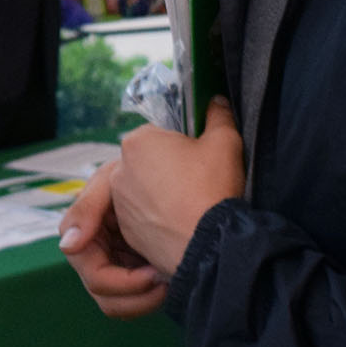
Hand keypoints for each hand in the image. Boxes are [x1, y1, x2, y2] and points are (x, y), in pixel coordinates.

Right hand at [59, 159, 165, 318]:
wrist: (171, 171)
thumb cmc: (139, 170)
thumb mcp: (110, 179)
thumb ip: (86, 208)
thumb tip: (67, 246)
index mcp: (84, 230)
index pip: (87, 267)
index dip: (115, 278)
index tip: (151, 273)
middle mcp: (94, 251)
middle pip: (101, 290)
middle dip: (133, 292)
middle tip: (164, 279)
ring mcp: (113, 265)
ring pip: (114, 304)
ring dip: (141, 300)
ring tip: (169, 282)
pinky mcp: (133, 275)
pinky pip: (131, 303)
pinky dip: (148, 299)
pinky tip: (169, 282)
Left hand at [113, 107, 245, 277]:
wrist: (210, 244)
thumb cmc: (213, 189)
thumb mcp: (225, 142)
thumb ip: (218, 115)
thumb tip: (216, 102)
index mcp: (138, 141)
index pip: (158, 134)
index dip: (182, 145)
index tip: (199, 158)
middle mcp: (120, 170)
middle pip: (148, 161)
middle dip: (168, 169)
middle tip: (196, 182)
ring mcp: (121, 203)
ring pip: (143, 189)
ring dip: (161, 193)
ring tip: (190, 204)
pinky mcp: (128, 230)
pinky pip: (143, 216)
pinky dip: (158, 217)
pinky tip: (182, 222)